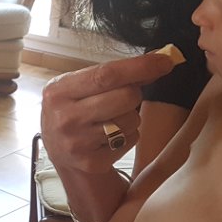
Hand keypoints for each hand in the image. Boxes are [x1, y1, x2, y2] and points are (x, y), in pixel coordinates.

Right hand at [41, 54, 173, 174]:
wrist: (57, 151)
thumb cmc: (73, 110)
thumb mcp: (80, 86)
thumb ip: (115, 73)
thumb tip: (159, 59)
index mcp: (58, 91)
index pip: (106, 75)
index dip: (139, 67)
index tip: (165, 61)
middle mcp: (66, 117)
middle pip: (126, 97)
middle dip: (133, 94)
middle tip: (121, 98)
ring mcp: (78, 142)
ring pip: (131, 120)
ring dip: (130, 117)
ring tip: (110, 120)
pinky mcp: (92, 162)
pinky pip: (130, 140)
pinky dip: (127, 136)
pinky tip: (109, 137)